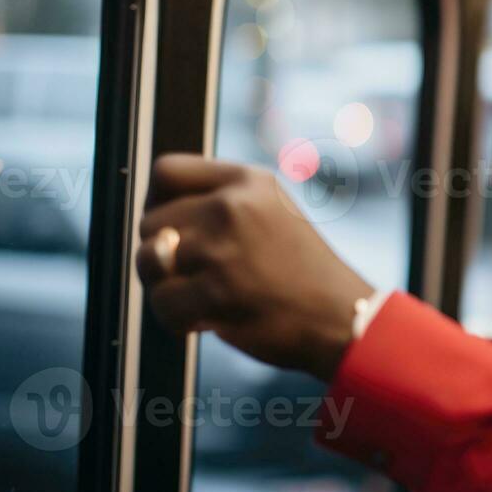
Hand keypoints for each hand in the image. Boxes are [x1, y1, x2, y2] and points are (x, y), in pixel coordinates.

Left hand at [136, 155, 373, 379]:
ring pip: (150, 264)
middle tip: (197, 277)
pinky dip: (176, 320)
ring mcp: (223, 248)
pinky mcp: (216, 292)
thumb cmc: (303, 274)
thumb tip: (154, 231)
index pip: (167, 171)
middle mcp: (233, 206)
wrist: (341, 318)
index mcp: (249, 182)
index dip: (156, 202)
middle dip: (161, 255)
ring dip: (166, 288)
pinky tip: (208, 320)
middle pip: (151, 222)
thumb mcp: (272, 214)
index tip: (172, 229)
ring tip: (201, 297)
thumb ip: (219, 206)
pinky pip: (161, 303)